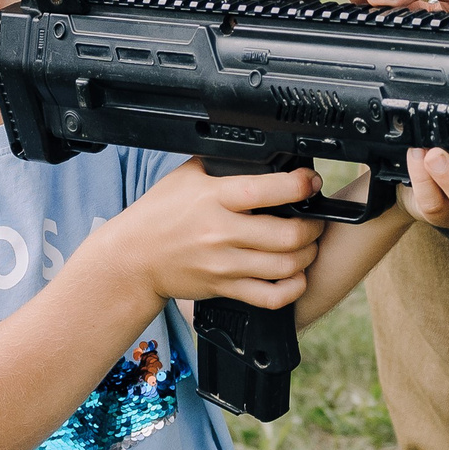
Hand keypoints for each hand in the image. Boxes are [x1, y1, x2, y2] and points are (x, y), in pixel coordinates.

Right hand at [102, 159, 323, 308]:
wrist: (134, 258)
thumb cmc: (159, 214)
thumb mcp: (185, 177)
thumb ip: (221, 165)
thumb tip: (257, 152)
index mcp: (214, 198)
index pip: (267, 190)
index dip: (299, 185)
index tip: (310, 182)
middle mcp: (221, 232)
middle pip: (287, 235)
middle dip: (312, 226)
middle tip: (314, 219)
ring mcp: (224, 264)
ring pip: (285, 266)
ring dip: (307, 255)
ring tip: (307, 245)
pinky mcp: (224, 288)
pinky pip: (270, 297)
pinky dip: (293, 288)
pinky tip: (295, 276)